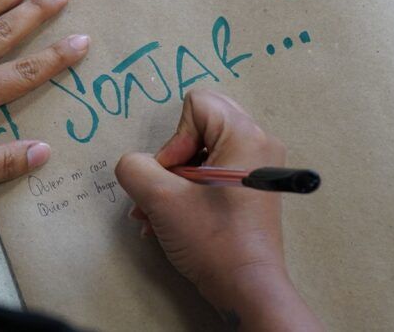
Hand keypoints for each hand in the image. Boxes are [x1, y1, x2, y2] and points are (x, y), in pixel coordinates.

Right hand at [115, 89, 322, 331]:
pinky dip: (188, 190)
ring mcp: (258, 166)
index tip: (175, 177)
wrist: (247, 289)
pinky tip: (169, 221)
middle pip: (200, 125)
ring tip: (157, 215)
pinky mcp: (252, 187)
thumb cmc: (213, 241)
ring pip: (202, 152)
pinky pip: (213, 171)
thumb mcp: (161, 199)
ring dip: (173, 181)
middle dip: (173, 159)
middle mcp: (259, 143)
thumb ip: (135, 167)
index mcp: (245, 135)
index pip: (197, 104)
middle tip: (166, 190)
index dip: (176, 138)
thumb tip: (135, 164)